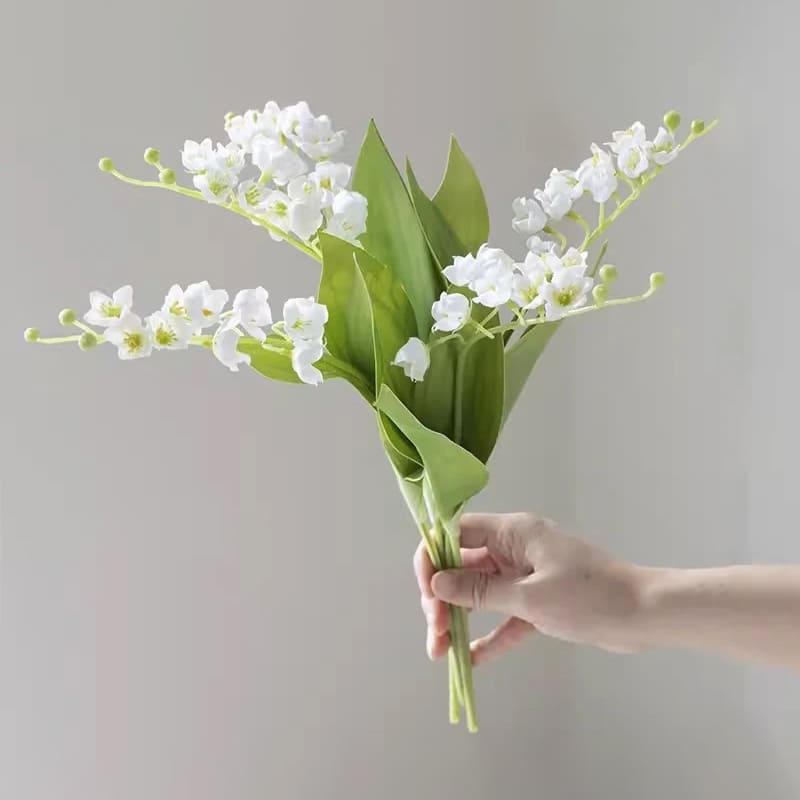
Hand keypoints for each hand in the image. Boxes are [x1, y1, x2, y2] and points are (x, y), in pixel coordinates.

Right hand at [414, 512, 644, 664]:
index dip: (433, 558)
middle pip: (462, 566)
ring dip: (458, 619)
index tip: (427, 593)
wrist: (645, 615)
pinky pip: (503, 616)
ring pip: (479, 593)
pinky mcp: (538, 601)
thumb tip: (437, 584)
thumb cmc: (589, 597)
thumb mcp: (530, 597)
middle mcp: (514, 549)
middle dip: (442, 597)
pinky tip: (470, 661)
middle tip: (435, 632)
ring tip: (440, 652)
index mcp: (512, 533)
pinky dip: (487, 636)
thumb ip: (480, 591)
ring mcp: (525, 575)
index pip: (456, 532)